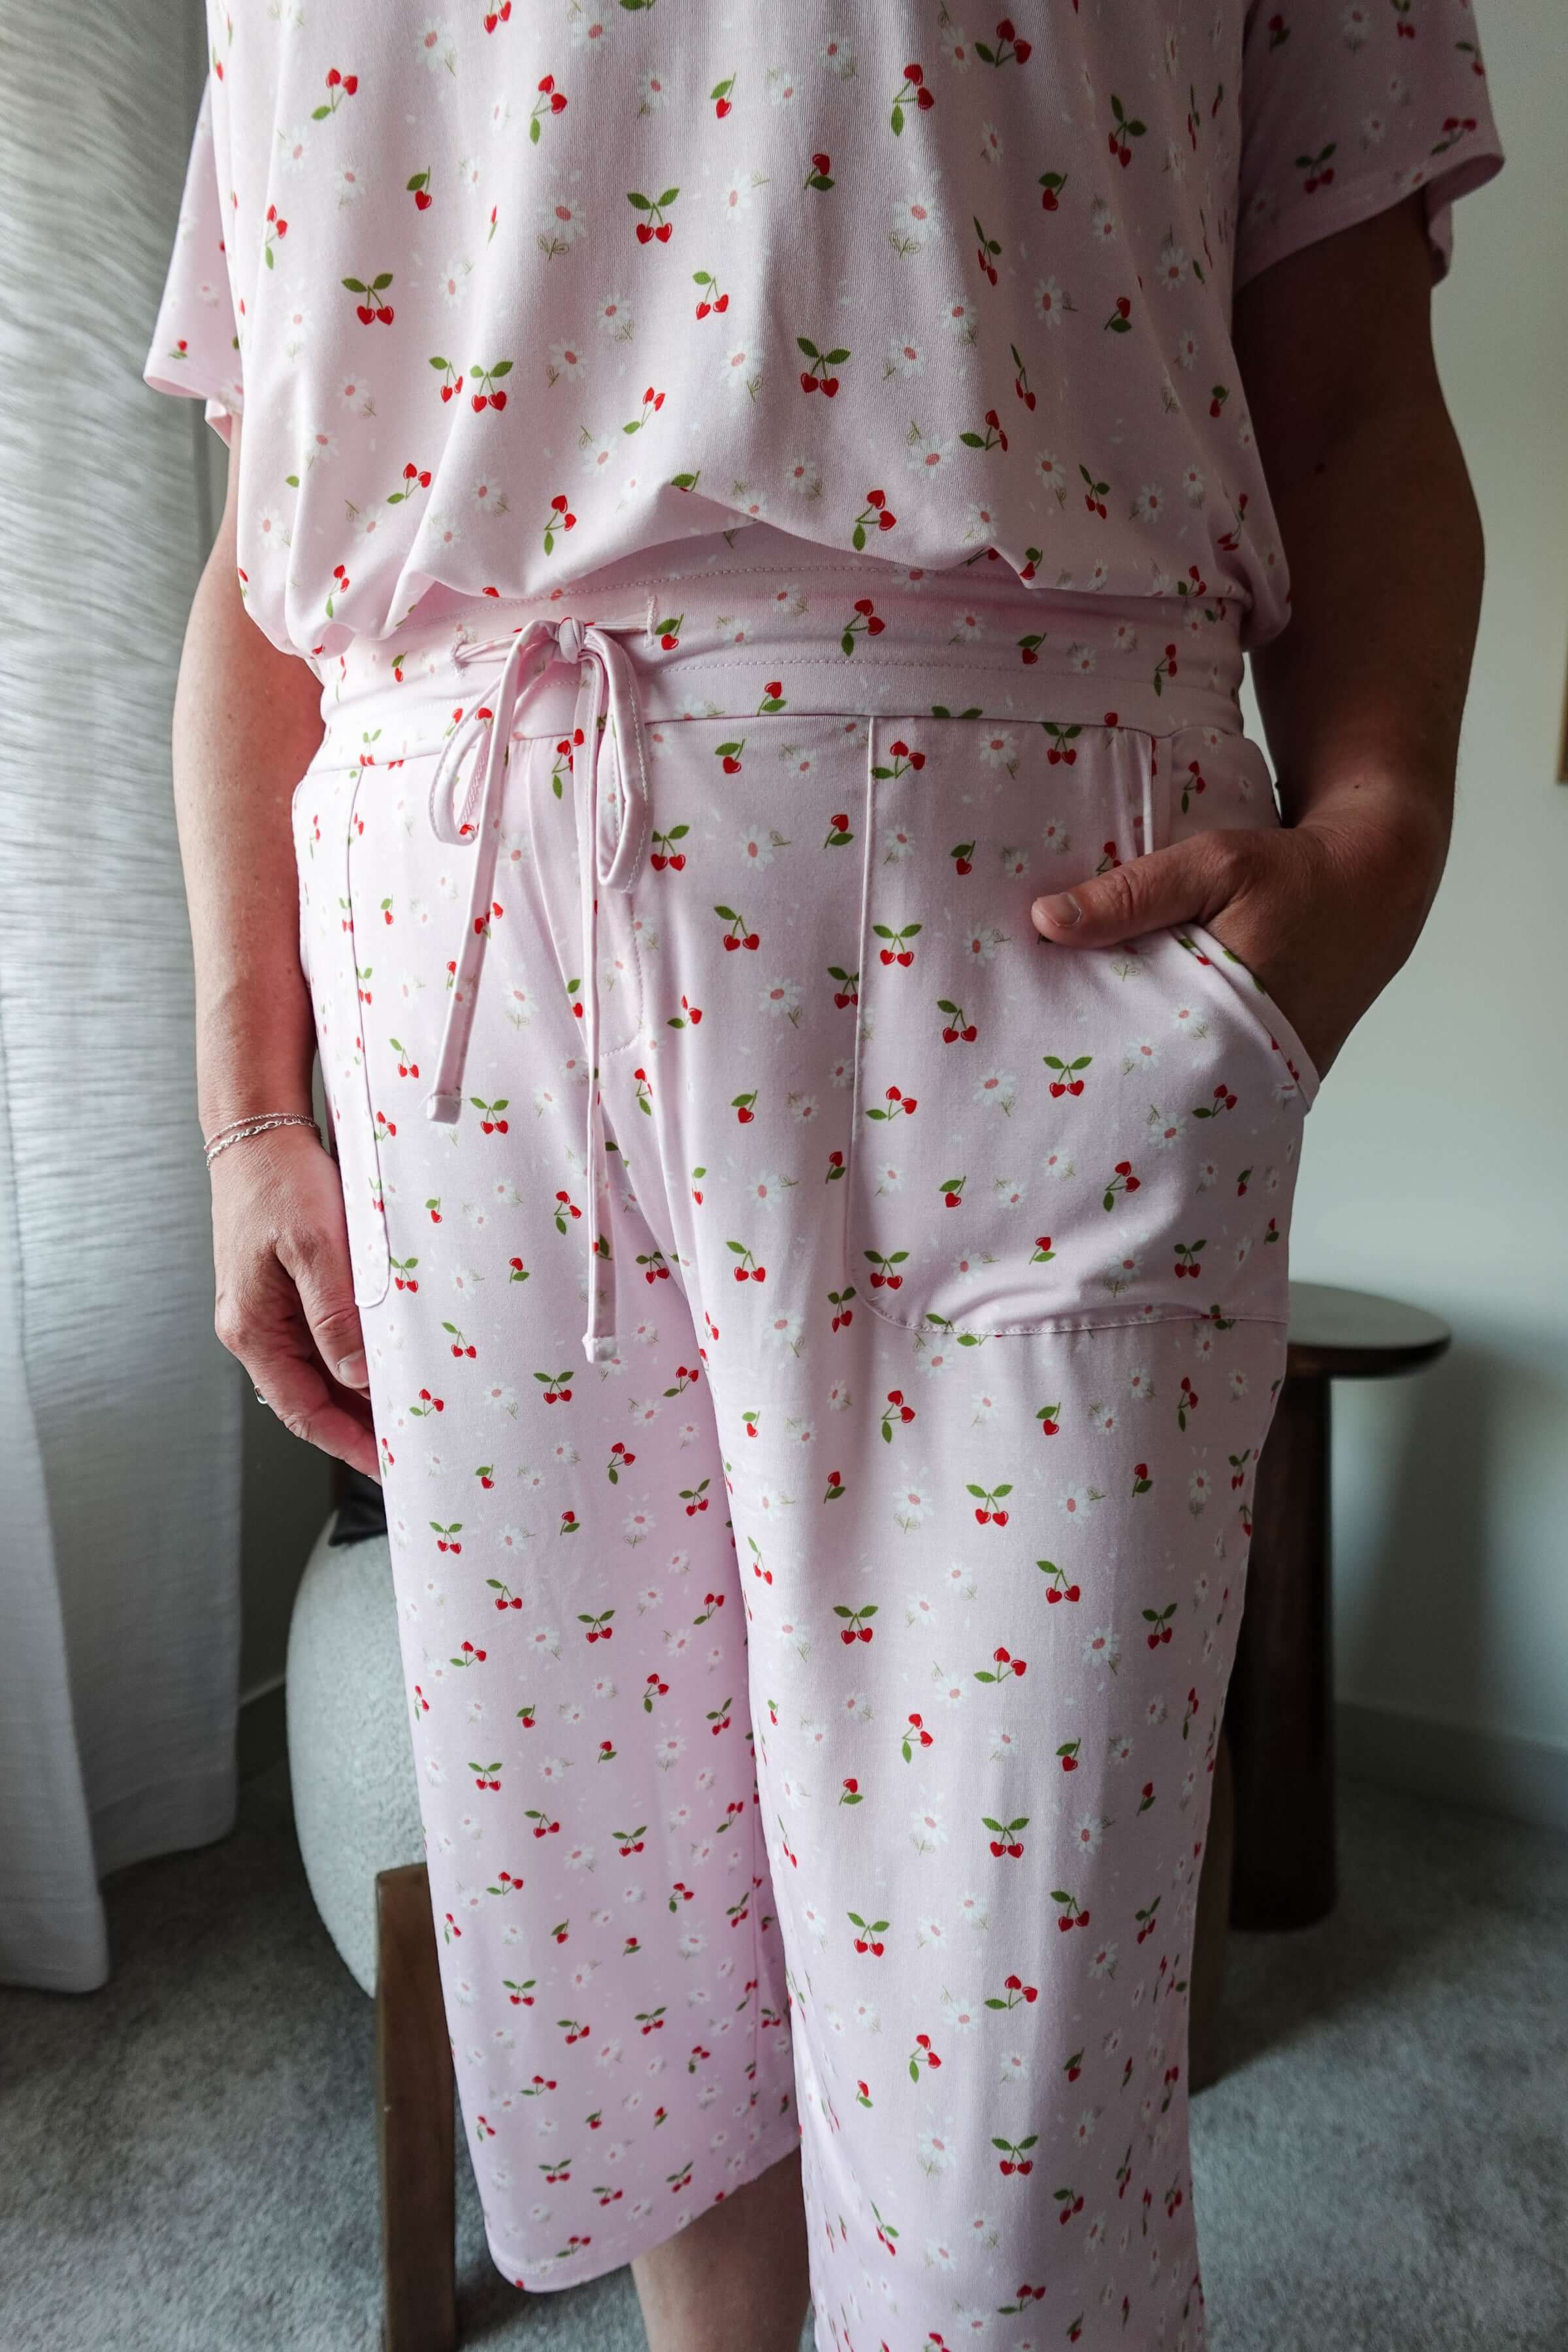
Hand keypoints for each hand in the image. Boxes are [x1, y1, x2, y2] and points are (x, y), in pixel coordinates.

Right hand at [210, 1124, 379, 1478]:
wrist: (258, 1130)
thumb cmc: (280, 1181)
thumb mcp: (315, 1246)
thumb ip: (335, 1314)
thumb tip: (356, 1377)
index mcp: (252, 1328)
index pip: (302, 1410)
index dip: (347, 1444)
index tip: (388, 1468)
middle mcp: (255, 1328)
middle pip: (311, 1400)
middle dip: (358, 1430)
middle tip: (412, 1449)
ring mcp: (269, 1311)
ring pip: (319, 1373)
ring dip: (359, 1398)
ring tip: (410, 1415)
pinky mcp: (286, 1291)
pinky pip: (322, 1342)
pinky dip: (355, 1361)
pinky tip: (389, 1365)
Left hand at [1030, 807, 1448, 1082]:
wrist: (1377, 886)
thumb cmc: (1294, 872)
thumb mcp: (1214, 865)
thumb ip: (1132, 893)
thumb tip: (1044, 921)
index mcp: (1236, 1022)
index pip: (1146, 1069)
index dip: (1092, 1072)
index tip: (1036, 1064)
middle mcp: (1257, 1065)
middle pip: (1162, 1093)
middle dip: (1110, 1085)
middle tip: (1038, 1081)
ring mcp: (1271, 1075)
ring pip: (1189, 1090)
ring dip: (1144, 1077)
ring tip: (1076, 1071)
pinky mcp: (1278, 1069)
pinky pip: (1216, 1077)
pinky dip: (1179, 1065)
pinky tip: (1135, 1052)